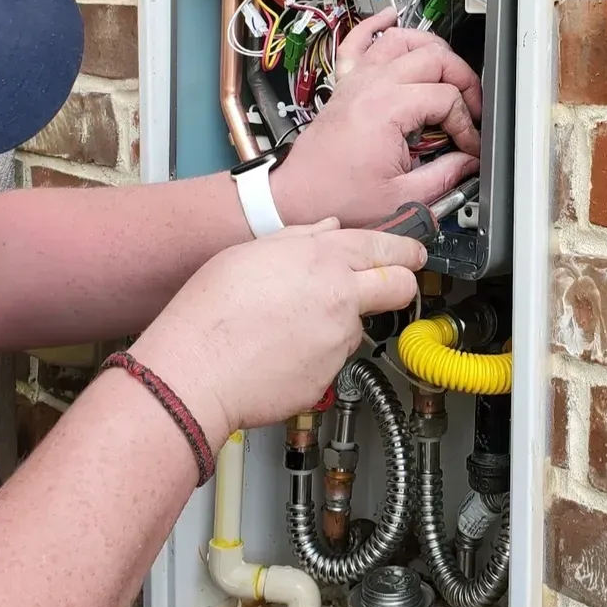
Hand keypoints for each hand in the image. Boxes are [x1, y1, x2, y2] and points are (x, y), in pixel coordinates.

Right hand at [132, 222, 423, 445]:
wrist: (194, 371)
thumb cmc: (210, 311)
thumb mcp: (250, 251)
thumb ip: (299, 237)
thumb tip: (327, 229)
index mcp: (322, 259)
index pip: (386, 248)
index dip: (405, 250)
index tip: (412, 253)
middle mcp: (340, 298)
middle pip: (400, 287)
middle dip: (400, 283)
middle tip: (387, 284)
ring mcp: (338, 342)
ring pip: (357, 327)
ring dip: (338, 324)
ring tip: (290, 326)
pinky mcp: (328, 378)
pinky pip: (331, 361)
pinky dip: (314, 356)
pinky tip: (280, 352)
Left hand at [270, 10, 482, 228]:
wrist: (297, 197)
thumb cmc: (337, 197)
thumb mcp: (402, 197)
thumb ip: (444, 175)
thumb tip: (469, 162)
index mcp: (387, 110)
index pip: (447, 99)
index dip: (467, 124)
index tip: (469, 147)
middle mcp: (371, 85)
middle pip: (433, 58)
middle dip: (463, 81)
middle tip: (472, 108)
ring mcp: (357, 80)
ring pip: (402, 39)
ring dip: (432, 49)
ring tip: (450, 73)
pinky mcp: (345, 84)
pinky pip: (358, 41)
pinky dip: (376, 25)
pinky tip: (391, 17)